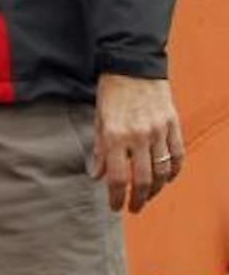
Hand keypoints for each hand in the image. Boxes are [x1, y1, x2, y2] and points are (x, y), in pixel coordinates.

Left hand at [92, 73, 182, 213]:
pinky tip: (167, 179)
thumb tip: (96, 176)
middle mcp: (139, 136)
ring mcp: (159, 131)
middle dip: (138, 199)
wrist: (133, 65)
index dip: (116, 196)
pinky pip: (178, 156)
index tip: (115, 206)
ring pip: (163, 172)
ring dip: (156, 190)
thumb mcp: (98, 118)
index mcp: (115, 135)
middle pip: (143, 180)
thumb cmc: (112, 91)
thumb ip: (99, 149)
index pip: (117, 177)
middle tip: (134, 208)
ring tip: (148, 196)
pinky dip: (174, 172)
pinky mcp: (173, 125)